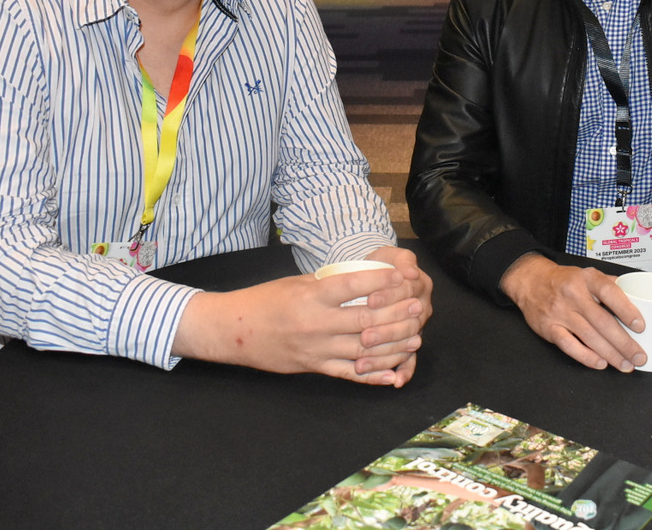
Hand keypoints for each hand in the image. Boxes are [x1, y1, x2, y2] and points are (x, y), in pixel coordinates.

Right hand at [171, 265, 425, 385]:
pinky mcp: (313, 367)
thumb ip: (328, 285)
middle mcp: (315, 323)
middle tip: (418, 308)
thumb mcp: (296, 283)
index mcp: (311, 296)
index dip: (380, 281)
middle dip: (396, 314)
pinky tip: (393, 374)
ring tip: (415, 339)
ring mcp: (315, 349)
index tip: (402, 276)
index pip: (352, 286)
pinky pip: (348, 374)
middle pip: (364, 320)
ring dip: (392, 346)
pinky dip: (373, 376)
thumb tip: (364, 280)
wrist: (233, 330)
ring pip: (362, 350)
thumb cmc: (265, 300)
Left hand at [358, 246, 433, 386]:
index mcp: (420, 285)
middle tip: (365, 336)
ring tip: (363, 362)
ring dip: (386, 354)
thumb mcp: (388, 255)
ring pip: (406, 344)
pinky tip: (395, 382)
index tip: (369, 300)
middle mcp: (421, 308)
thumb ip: (401, 259)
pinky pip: (409, 360)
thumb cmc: (379, 267)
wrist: (375, 279)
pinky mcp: (408, 344)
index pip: (407, 292)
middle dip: (386, 330)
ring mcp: (415, 328)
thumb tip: (410, 271)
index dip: (389, 297)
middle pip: (408, 322)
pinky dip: (404, 372)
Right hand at [500, 253, 645, 371]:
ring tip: (626, 364)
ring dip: (610, 354)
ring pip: (589, 336)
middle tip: (639, 357)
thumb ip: (610, 285)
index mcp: (586, 278)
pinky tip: (601, 363)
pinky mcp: (549, 327)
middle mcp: (573, 294)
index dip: (626, 310)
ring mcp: (560, 312)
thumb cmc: (564, 280)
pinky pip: (569, 345)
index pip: (609, 292)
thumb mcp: (587, 274)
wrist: (531, 281)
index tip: (640, 326)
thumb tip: (638, 297)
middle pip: (602, 321)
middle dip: (624, 342)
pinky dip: (586, 356)